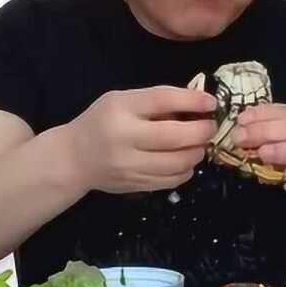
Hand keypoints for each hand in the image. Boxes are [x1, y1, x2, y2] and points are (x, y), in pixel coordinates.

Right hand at [67, 86, 216, 193]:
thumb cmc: (102, 122)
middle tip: (210, 127)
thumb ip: (154, 101)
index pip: (162, 100)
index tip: (211, 102)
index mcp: (120, 109)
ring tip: (198, 145)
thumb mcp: (121, 101)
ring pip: (177, 163)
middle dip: (201, 131)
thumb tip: (197, 104)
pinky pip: (172, 180)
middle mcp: (124, 138)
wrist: (74, 158)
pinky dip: (186, 170)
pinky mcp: (136, 185)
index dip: (191, 101)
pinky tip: (185, 161)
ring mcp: (129, 166)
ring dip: (197, 153)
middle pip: (174, 136)